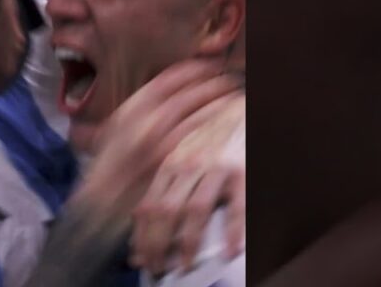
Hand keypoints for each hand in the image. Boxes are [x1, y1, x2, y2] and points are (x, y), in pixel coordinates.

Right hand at [73, 59, 242, 228]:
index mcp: (131, 108)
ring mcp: (158, 141)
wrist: (101, 200)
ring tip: (236, 96)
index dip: (194, 68)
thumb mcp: (117, 128)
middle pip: (188, 92)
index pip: (168, 78)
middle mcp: (143, 120)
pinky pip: (201, 138)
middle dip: (213, 82)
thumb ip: (142, 110)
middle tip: (230, 77)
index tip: (211, 65)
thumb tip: (175, 93)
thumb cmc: (111, 165)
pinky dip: (217, 126)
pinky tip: (230, 122)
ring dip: (221, 101)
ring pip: (198, 113)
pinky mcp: (171, 161)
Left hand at [131, 94, 245, 275]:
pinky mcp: (241, 171)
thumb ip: (163, 183)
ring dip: (188, 243)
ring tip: (185, 266)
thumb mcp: (181, 155)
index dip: (142, 236)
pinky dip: (232, 232)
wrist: (240, 111)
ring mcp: (215, 167)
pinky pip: (236, 206)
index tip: (139, 258)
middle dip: (158, 244)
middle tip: (157, 268)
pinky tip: (228, 251)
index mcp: (170, 163)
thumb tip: (140, 217)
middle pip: (166, 211)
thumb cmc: (210, 138)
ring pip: (195, 210)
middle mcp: (188, 164)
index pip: (149, 205)